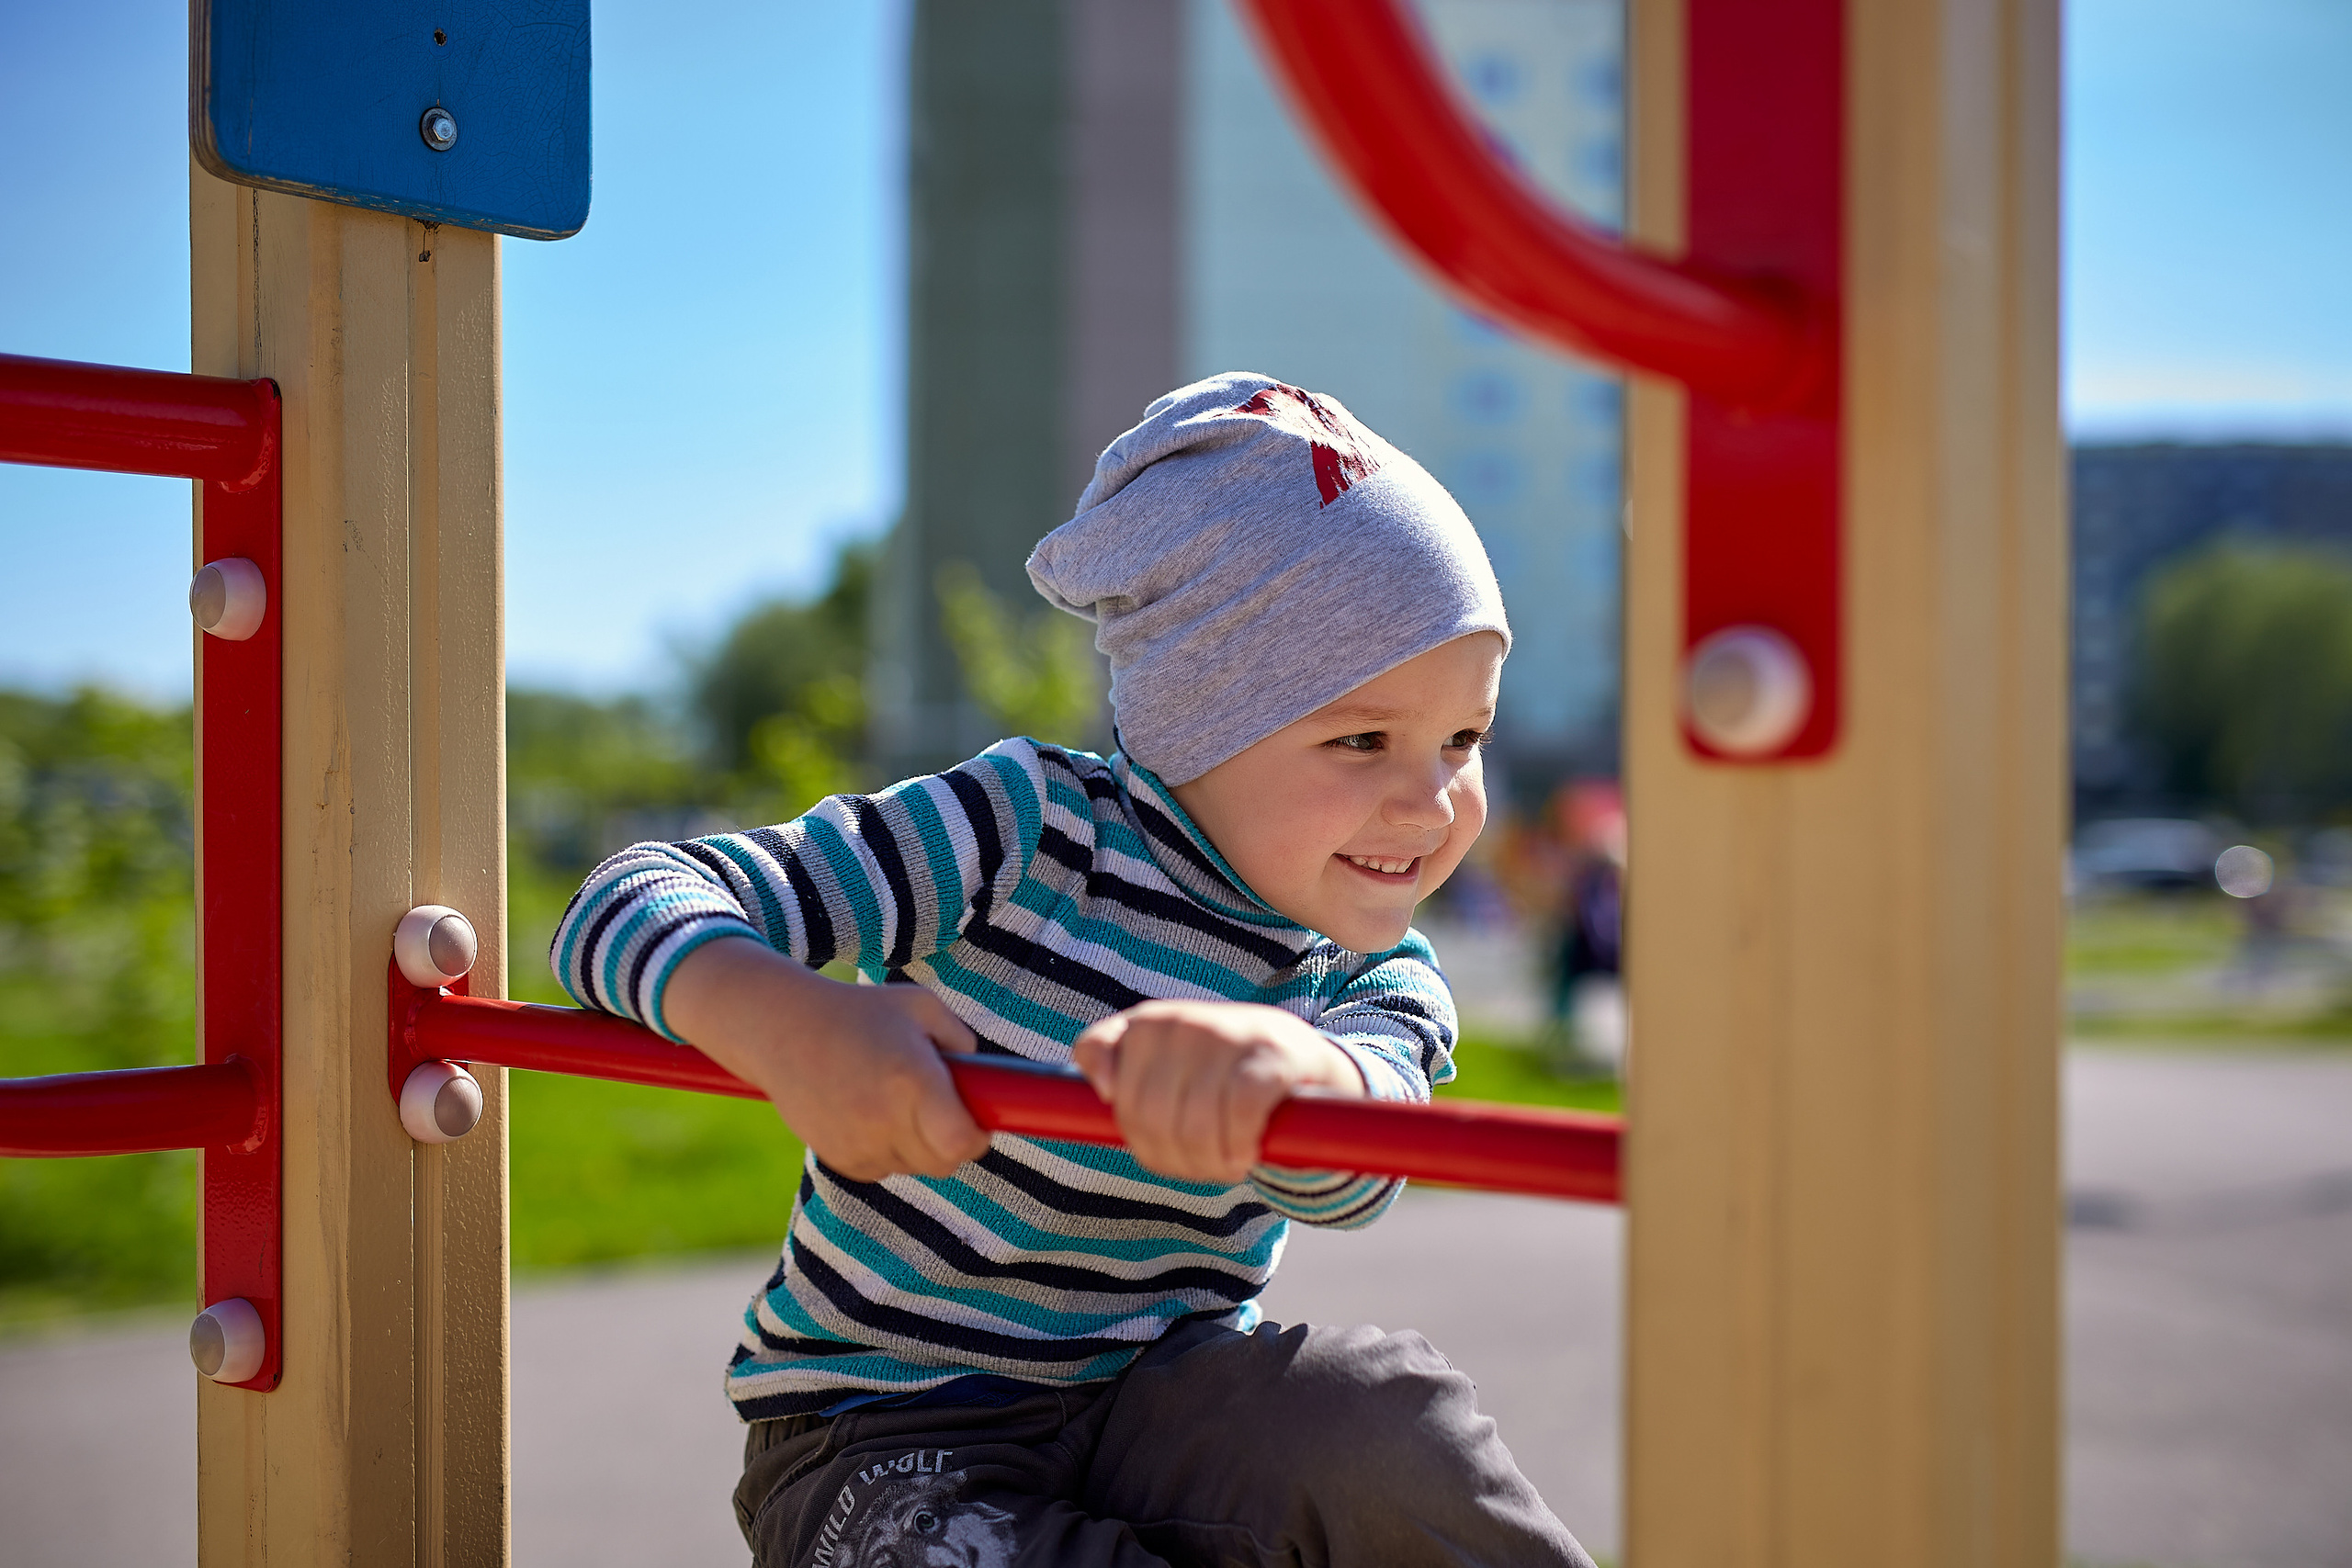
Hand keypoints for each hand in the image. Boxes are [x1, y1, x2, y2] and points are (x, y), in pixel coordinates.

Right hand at [661, 937, 989, 1181]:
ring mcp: (858, 1145)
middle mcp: (883, 1120)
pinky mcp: (840, 1160)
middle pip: (945, 1162)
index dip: (977, 1135)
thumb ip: (964, 1042)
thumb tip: (988, 1083)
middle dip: (953, 1139)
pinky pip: (886, 1167)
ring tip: (897, 1097)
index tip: (976, 1118)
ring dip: (920, 1143)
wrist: (781, 1029)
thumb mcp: (923, 1007)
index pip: (961, 1143)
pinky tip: (872, 1109)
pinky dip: (890, 1147)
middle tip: (942, 1104)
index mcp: (911, 1081)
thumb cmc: (861, 1011)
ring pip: (916, 1166)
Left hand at [1071, 1000, 1365, 1184]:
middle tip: (1204, 1165)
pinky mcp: (1271, 1055)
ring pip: (1194, 1123)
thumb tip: (1104, 1091)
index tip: (1161, 1143)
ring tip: (1227, 1163)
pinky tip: (1247, 1153)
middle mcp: (1181, 1021)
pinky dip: (1240, 1145)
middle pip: (1151, 1116)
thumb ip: (1110, 1057)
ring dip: (1212, 1161)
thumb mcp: (1159, 1058)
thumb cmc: (1217, 1071)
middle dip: (1177, 1157)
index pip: (1116, 1094)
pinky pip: (1239, 1114)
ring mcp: (1226, 1033)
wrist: (1301, 1058)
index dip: (1135, 1133)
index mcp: (1146, 1023)